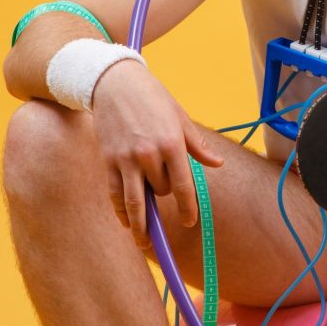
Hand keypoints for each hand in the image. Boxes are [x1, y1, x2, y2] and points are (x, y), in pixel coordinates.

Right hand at [91, 59, 223, 247]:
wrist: (116, 84)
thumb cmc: (153, 99)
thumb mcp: (180, 118)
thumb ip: (197, 145)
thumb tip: (217, 164)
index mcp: (172, 144)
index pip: (183, 186)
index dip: (188, 208)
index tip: (190, 221)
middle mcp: (150, 154)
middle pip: (161, 191)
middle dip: (165, 195)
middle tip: (165, 191)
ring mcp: (126, 159)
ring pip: (135, 202)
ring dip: (140, 225)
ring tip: (145, 241)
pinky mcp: (108, 161)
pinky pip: (115, 194)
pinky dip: (121, 210)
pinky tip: (126, 220)